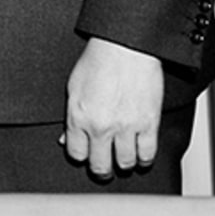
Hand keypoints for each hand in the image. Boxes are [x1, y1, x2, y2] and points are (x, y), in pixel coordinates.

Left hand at [62, 36, 162, 178]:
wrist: (125, 46)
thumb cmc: (99, 61)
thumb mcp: (74, 88)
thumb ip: (70, 118)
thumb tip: (66, 139)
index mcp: (79, 117)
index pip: (77, 154)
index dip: (82, 156)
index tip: (87, 154)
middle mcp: (101, 126)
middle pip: (100, 165)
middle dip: (101, 168)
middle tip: (104, 166)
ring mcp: (126, 127)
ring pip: (125, 163)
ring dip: (123, 163)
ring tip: (122, 157)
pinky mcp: (148, 124)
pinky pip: (148, 154)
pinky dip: (144, 159)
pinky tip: (140, 155)